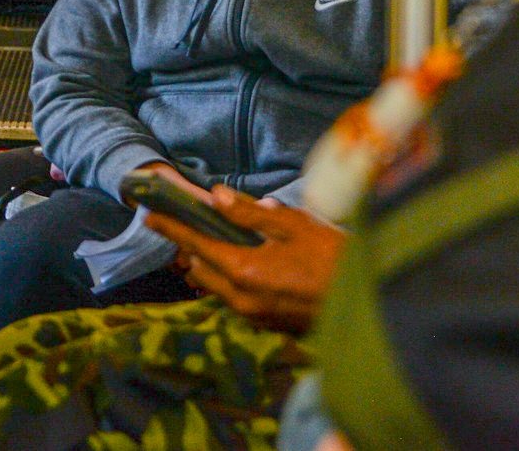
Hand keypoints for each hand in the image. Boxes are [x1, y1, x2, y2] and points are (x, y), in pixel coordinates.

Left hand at [141, 183, 343, 333]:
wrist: (369, 302)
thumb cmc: (335, 258)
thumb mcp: (295, 226)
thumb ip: (251, 213)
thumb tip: (217, 196)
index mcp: (244, 271)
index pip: (197, 246)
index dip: (172, 229)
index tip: (149, 215)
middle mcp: (242, 299)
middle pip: (202, 270)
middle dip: (192, 247)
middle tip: (189, 223)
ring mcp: (256, 315)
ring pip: (218, 287)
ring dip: (212, 264)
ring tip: (218, 239)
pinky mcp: (269, 323)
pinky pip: (237, 298)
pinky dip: (232, 278)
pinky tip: (248, 261)